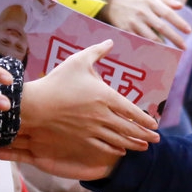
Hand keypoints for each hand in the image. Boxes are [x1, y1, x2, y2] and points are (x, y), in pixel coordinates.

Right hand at [0, 40, 159, 179]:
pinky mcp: (81, 139)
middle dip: (145, 135)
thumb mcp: (78, 61)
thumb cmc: (57, 82)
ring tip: (144, 147)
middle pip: (129, 128)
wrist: (35, 105)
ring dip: (134, 144)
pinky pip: (103, 146)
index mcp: (105, 96)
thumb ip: (97, 52)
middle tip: (156, 139)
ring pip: (119, 139)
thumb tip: (110, 41)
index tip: (155, 124)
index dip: (145, 119)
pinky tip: (121, 151)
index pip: (132, 111)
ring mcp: (92, 129)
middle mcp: (102, 115)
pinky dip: (115, 150)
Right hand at [100, 0, 190, 47]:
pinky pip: (139, 41)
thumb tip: (180, 6)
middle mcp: (143, 12)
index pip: (168, 13)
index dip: (179, 22)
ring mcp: (134, 22)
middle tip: (185, 47)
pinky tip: (156, 53)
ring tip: (173, 52)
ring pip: (150, 37)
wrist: (111, 0)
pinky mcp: (126, 30)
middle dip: (174, 38)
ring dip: (163, 46)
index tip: (188, 31)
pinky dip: (148, 47)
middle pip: (161, 27)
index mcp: (150, 1)